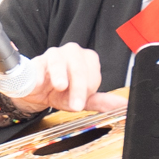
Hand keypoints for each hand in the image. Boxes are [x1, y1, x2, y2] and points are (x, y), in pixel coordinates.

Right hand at [0, 42, 122, 114]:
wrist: (35, 92)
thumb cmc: (60, 92)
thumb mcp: (82, 99)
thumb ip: (101, 101)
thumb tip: (123, 105)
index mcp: (87, 60)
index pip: (93, 73)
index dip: (89, 88)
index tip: (82, 102)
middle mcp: (72, 53)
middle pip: (78, 67)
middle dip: (78, 87)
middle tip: (76, 105)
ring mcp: (53, 55)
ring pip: (58, 61)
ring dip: (60, 74)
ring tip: (60, 86)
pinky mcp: (35, 61)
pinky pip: (38, 66)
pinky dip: (39, 76)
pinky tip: (40, 84)